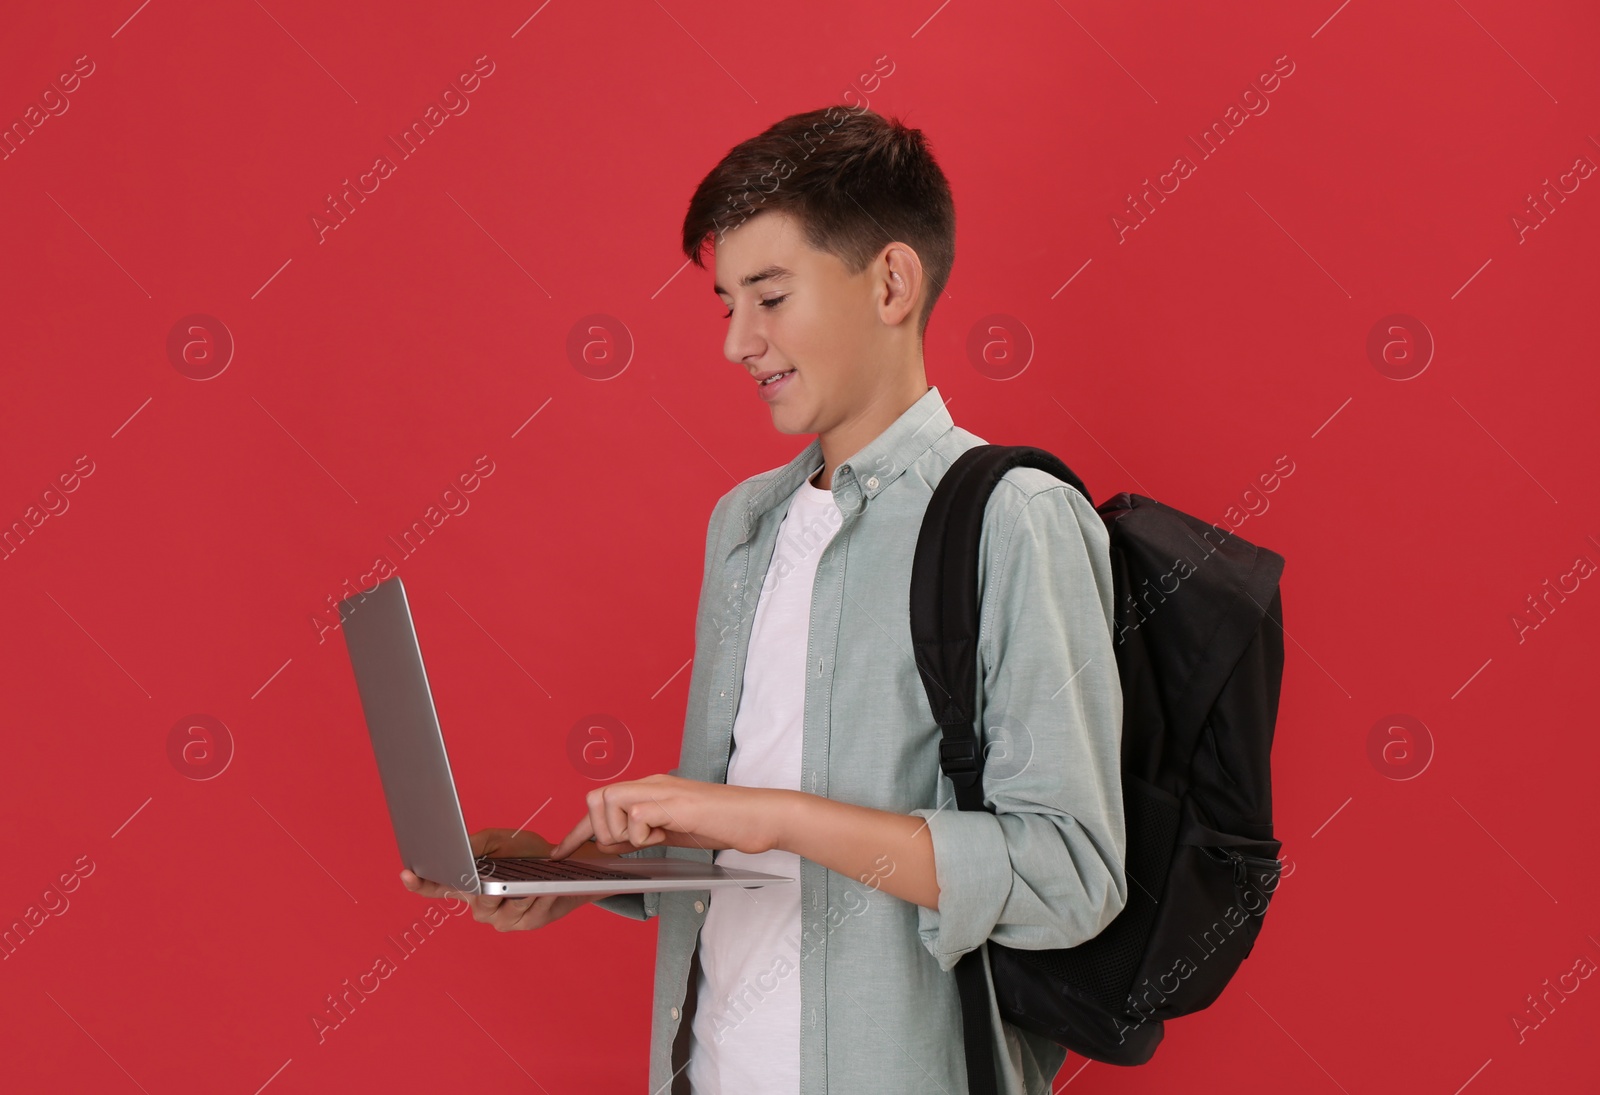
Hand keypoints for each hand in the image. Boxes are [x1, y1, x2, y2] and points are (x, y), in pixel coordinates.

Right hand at [397, 827, 629, 931]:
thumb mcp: (499, 840)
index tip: (407, 873)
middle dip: (488, 890)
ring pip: (504, 910)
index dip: (419, 883)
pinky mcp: (525, 924)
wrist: (563, 867)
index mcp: (468, 886)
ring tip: (531, 881)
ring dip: (518, 894)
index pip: (437, 887)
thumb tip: (460, 849)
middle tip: (495, 879)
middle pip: (477, 903)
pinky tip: (545, 890)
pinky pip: (529, 914)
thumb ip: (476, 844)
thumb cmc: (525, 853)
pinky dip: (538, 900)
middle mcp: (480, 906)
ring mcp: (502, 919)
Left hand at [547, 773, 791, 859]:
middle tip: (629, 846)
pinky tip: (664, 836)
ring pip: (611, 802)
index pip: (600, 804)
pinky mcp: (676, 803)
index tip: (563, 852)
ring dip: (622, 832)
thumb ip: (643, 832)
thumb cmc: (723, 823)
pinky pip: (637, 816)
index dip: (577, 830)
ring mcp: (664, 791)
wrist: (760, 817)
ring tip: (651, 839)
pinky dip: (642, 834)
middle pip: (596, 798)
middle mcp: (652, 784)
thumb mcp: (673, 830)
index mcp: (650, 789)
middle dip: (601, 830)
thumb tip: (612, 844)